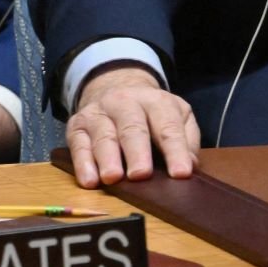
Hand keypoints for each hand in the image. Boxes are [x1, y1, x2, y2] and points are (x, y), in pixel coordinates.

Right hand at [65, 66, 198, 188]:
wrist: (114, 87)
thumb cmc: (151, 114)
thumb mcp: (178, 117)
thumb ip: (187, 140)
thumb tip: (190, 166)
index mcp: (155, 102)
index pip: (167, 127)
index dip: (175, 151)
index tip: (181, 173)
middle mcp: (124, 103)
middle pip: (131, 128)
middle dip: (136, 152)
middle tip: (141, 174)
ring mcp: (97, 113)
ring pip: (102, 135)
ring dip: (107, 158)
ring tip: (112, 178)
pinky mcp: (76, 125)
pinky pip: (77, 144)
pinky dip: (82, 163)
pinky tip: (89, 180)